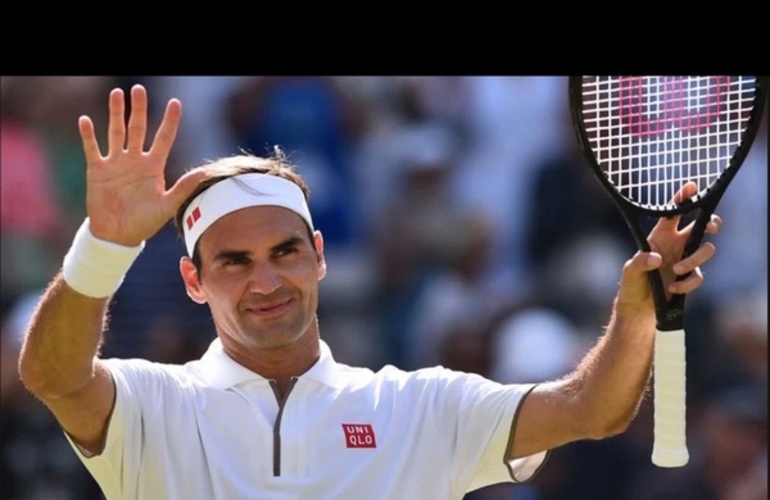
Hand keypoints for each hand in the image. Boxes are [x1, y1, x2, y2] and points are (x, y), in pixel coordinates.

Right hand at [78, 84, 206, 245]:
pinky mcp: (97, 170)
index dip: (170, 121)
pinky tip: (86, 120)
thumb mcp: (166, 206)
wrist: (117, 235)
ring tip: (116, 94)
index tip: (175, 103)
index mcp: (153, 167)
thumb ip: (184, 188)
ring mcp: (115, 163)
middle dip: (138, 109)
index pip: (164, 138)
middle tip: (138, 89)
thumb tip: (204, 173)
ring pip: (116, 132)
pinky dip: (89, 135)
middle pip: (138, 128)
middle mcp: (135, 160)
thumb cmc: (144, 222)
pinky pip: (93, 148)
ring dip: (115, 114)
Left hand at [616, 182, 721, 309]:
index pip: (673, 213)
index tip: (691, 187)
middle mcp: (676, 244)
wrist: (638, 307)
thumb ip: (640, 262)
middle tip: (710, 226)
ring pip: (706, 249)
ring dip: (694, 259)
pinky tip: (673, 287)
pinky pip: (698, 275)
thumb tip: (657, 258)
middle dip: (711, 222)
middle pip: (702, 226)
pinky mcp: (690, 277)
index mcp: (660, 235)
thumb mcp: (630, 271)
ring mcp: (685, 260)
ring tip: (676, 270)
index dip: (682, 199)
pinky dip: (687, 282)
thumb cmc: (632, 283)